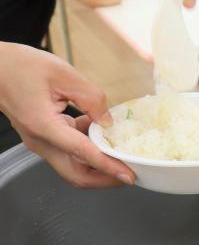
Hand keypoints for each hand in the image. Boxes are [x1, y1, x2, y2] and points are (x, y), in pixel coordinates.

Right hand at [0, 45, 134, 188]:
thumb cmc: (21, 66)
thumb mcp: (63, 74)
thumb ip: (92, 98)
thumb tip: (109, 121)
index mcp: (43, 126)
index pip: (82, 154)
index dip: (108, 167)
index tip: (128, 175)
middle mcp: (40, 140)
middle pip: (76, 174)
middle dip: (106, 178)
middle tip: (131, 173)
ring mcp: (41, 141)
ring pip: (74, 166)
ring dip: (99, 165)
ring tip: (123, 156)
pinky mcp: (44, 137)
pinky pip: (70, 151)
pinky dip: (89, 149)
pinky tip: (102, 134)